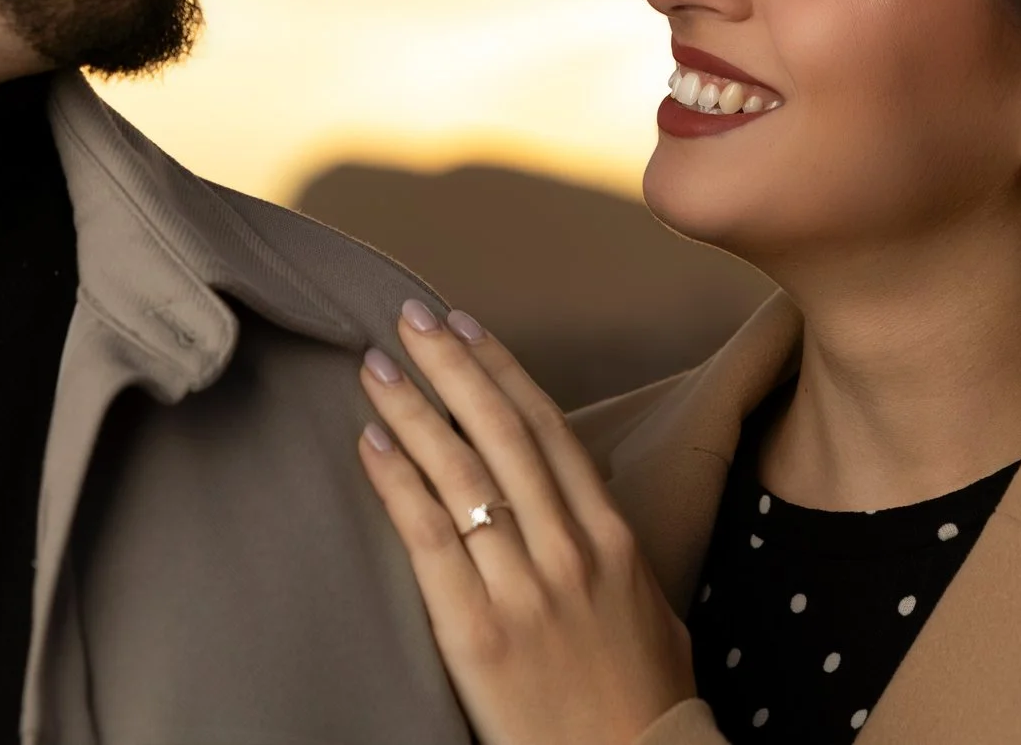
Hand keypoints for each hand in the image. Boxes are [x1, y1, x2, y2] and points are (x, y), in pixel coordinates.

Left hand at [357, 301, 696, 744]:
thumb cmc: (645, 703)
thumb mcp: (651, 610)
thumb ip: (614, 553)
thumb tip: (585, 510)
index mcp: (612, 537)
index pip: (549, 430)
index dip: (502, 371)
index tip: (466, 326)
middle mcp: (569, 549)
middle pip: (500, 434)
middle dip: (451, 367)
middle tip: (407, 317)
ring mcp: (525, 588)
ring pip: (460, 474)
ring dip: (413, 411)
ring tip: (375, 367)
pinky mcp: (480, 631)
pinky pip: (430, 539)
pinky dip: (398, 484)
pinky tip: (370, 445)